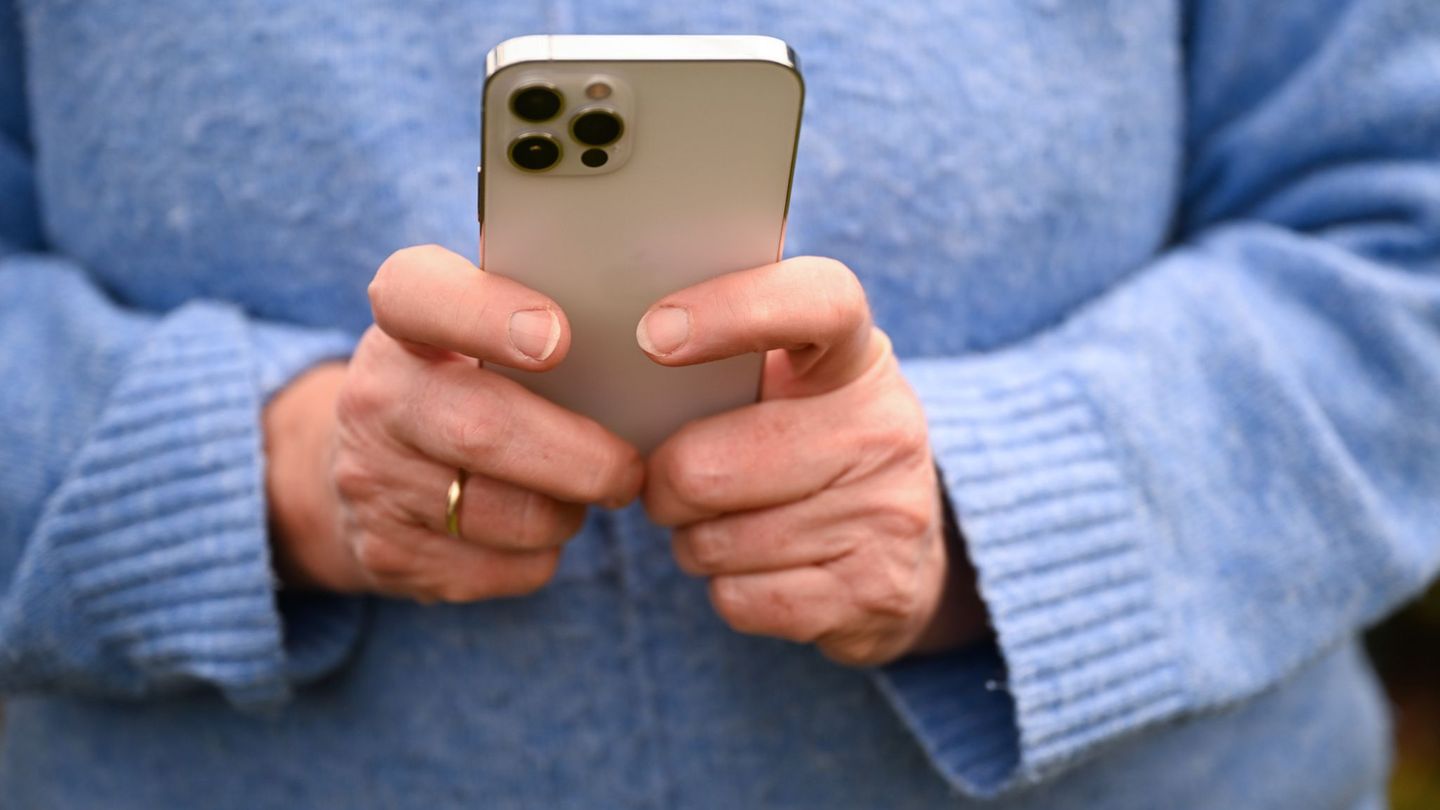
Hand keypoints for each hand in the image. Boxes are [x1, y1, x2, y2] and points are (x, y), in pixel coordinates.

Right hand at [264, 245, 642, 601]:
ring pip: (504, 515)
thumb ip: (545, 308)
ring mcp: (371, 482)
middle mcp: (374, 396)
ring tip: (580, 492)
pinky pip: (501, 570)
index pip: (418, 295)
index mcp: (402, 319)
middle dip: (578, 457)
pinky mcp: (387, 556)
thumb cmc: (472, 380)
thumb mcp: (484, 328)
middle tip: (628, 469)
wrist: (371, 467)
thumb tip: (663, 317)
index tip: (557, 339)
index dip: (485, 314)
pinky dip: (540, 556)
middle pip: (483, 430)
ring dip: (566, 512)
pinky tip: (534, 529)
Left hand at [637, 257, 987, 664]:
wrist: (905, 554)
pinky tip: (761, 569)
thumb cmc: (806, 447)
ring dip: (695, 541)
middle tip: (677, 482)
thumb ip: (725, 359)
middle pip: (707, 466)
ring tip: (733, 523)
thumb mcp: (794, 385)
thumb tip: (617, 356)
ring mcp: (887, 512)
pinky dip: (728, 590)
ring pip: (714, 542)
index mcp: (855, 356)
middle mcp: (884, 426)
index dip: (734, 310)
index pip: (817, 302)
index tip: (654, 335)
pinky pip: (740, 598)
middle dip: (665, 484)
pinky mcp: (876, 591)